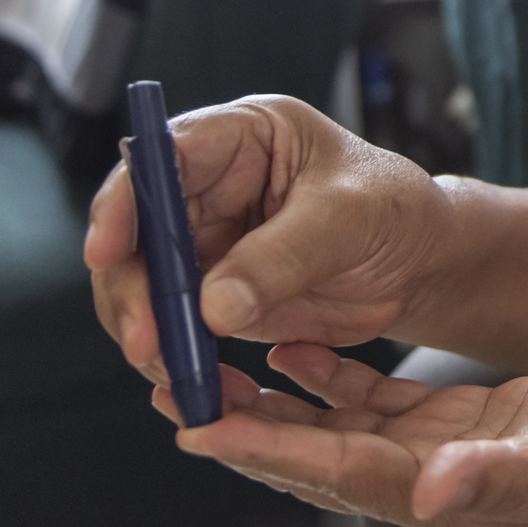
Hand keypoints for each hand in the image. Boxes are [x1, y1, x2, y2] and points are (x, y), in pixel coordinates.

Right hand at [84, 95, 456, 384]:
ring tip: (181, 375)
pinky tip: (201, 389)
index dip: (125, 200)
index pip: (161, 156)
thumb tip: (211, 306)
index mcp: (242, 137)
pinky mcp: (210, 293)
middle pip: (134, 231)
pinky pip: (172, 327)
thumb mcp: (350, 220)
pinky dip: (177, 359)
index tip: (106, 251)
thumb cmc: (395, 213)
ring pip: (141, 286)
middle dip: (131, 289)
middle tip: (148, 343)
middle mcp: (209, 185)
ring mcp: (204, 241)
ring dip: (149, 333)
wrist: (421, 263)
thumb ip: (284, 256)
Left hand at [171, 344, 527, 526]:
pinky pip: (367, 402)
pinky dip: (325, 374)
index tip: (201, 426)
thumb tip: (432, 489)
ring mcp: (431, 456)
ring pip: (327, 427)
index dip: (266, 448)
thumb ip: (505, 477)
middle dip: (240, 424)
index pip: (333, 471)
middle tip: (170, 388)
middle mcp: (422, 484)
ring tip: (205, 366)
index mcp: (441, 498)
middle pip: (309, 455)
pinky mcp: (447, 426)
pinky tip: (293, 342)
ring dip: (267, 400)